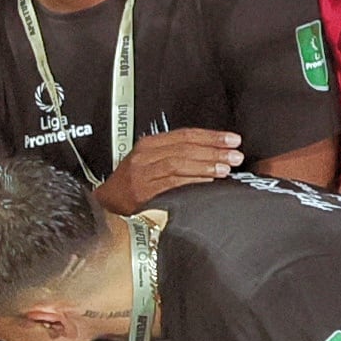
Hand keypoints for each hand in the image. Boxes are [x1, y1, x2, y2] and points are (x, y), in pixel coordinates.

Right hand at [100, 128, 245, 209]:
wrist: (106, 205)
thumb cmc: (132, 185)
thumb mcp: (150, 163)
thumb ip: (176, 157)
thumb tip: (213, 156)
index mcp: (149, 145)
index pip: (185, 135)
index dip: (211, 136)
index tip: (232, 139)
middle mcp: (144, 156)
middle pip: (185, 147)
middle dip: (213, 150)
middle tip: (235, 154)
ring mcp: (142, 174)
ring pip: (179, 163)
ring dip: (206, 165)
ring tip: (226, 168)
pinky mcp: (143, 192)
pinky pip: (172, 183)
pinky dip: (192, 181)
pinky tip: (208, 181)